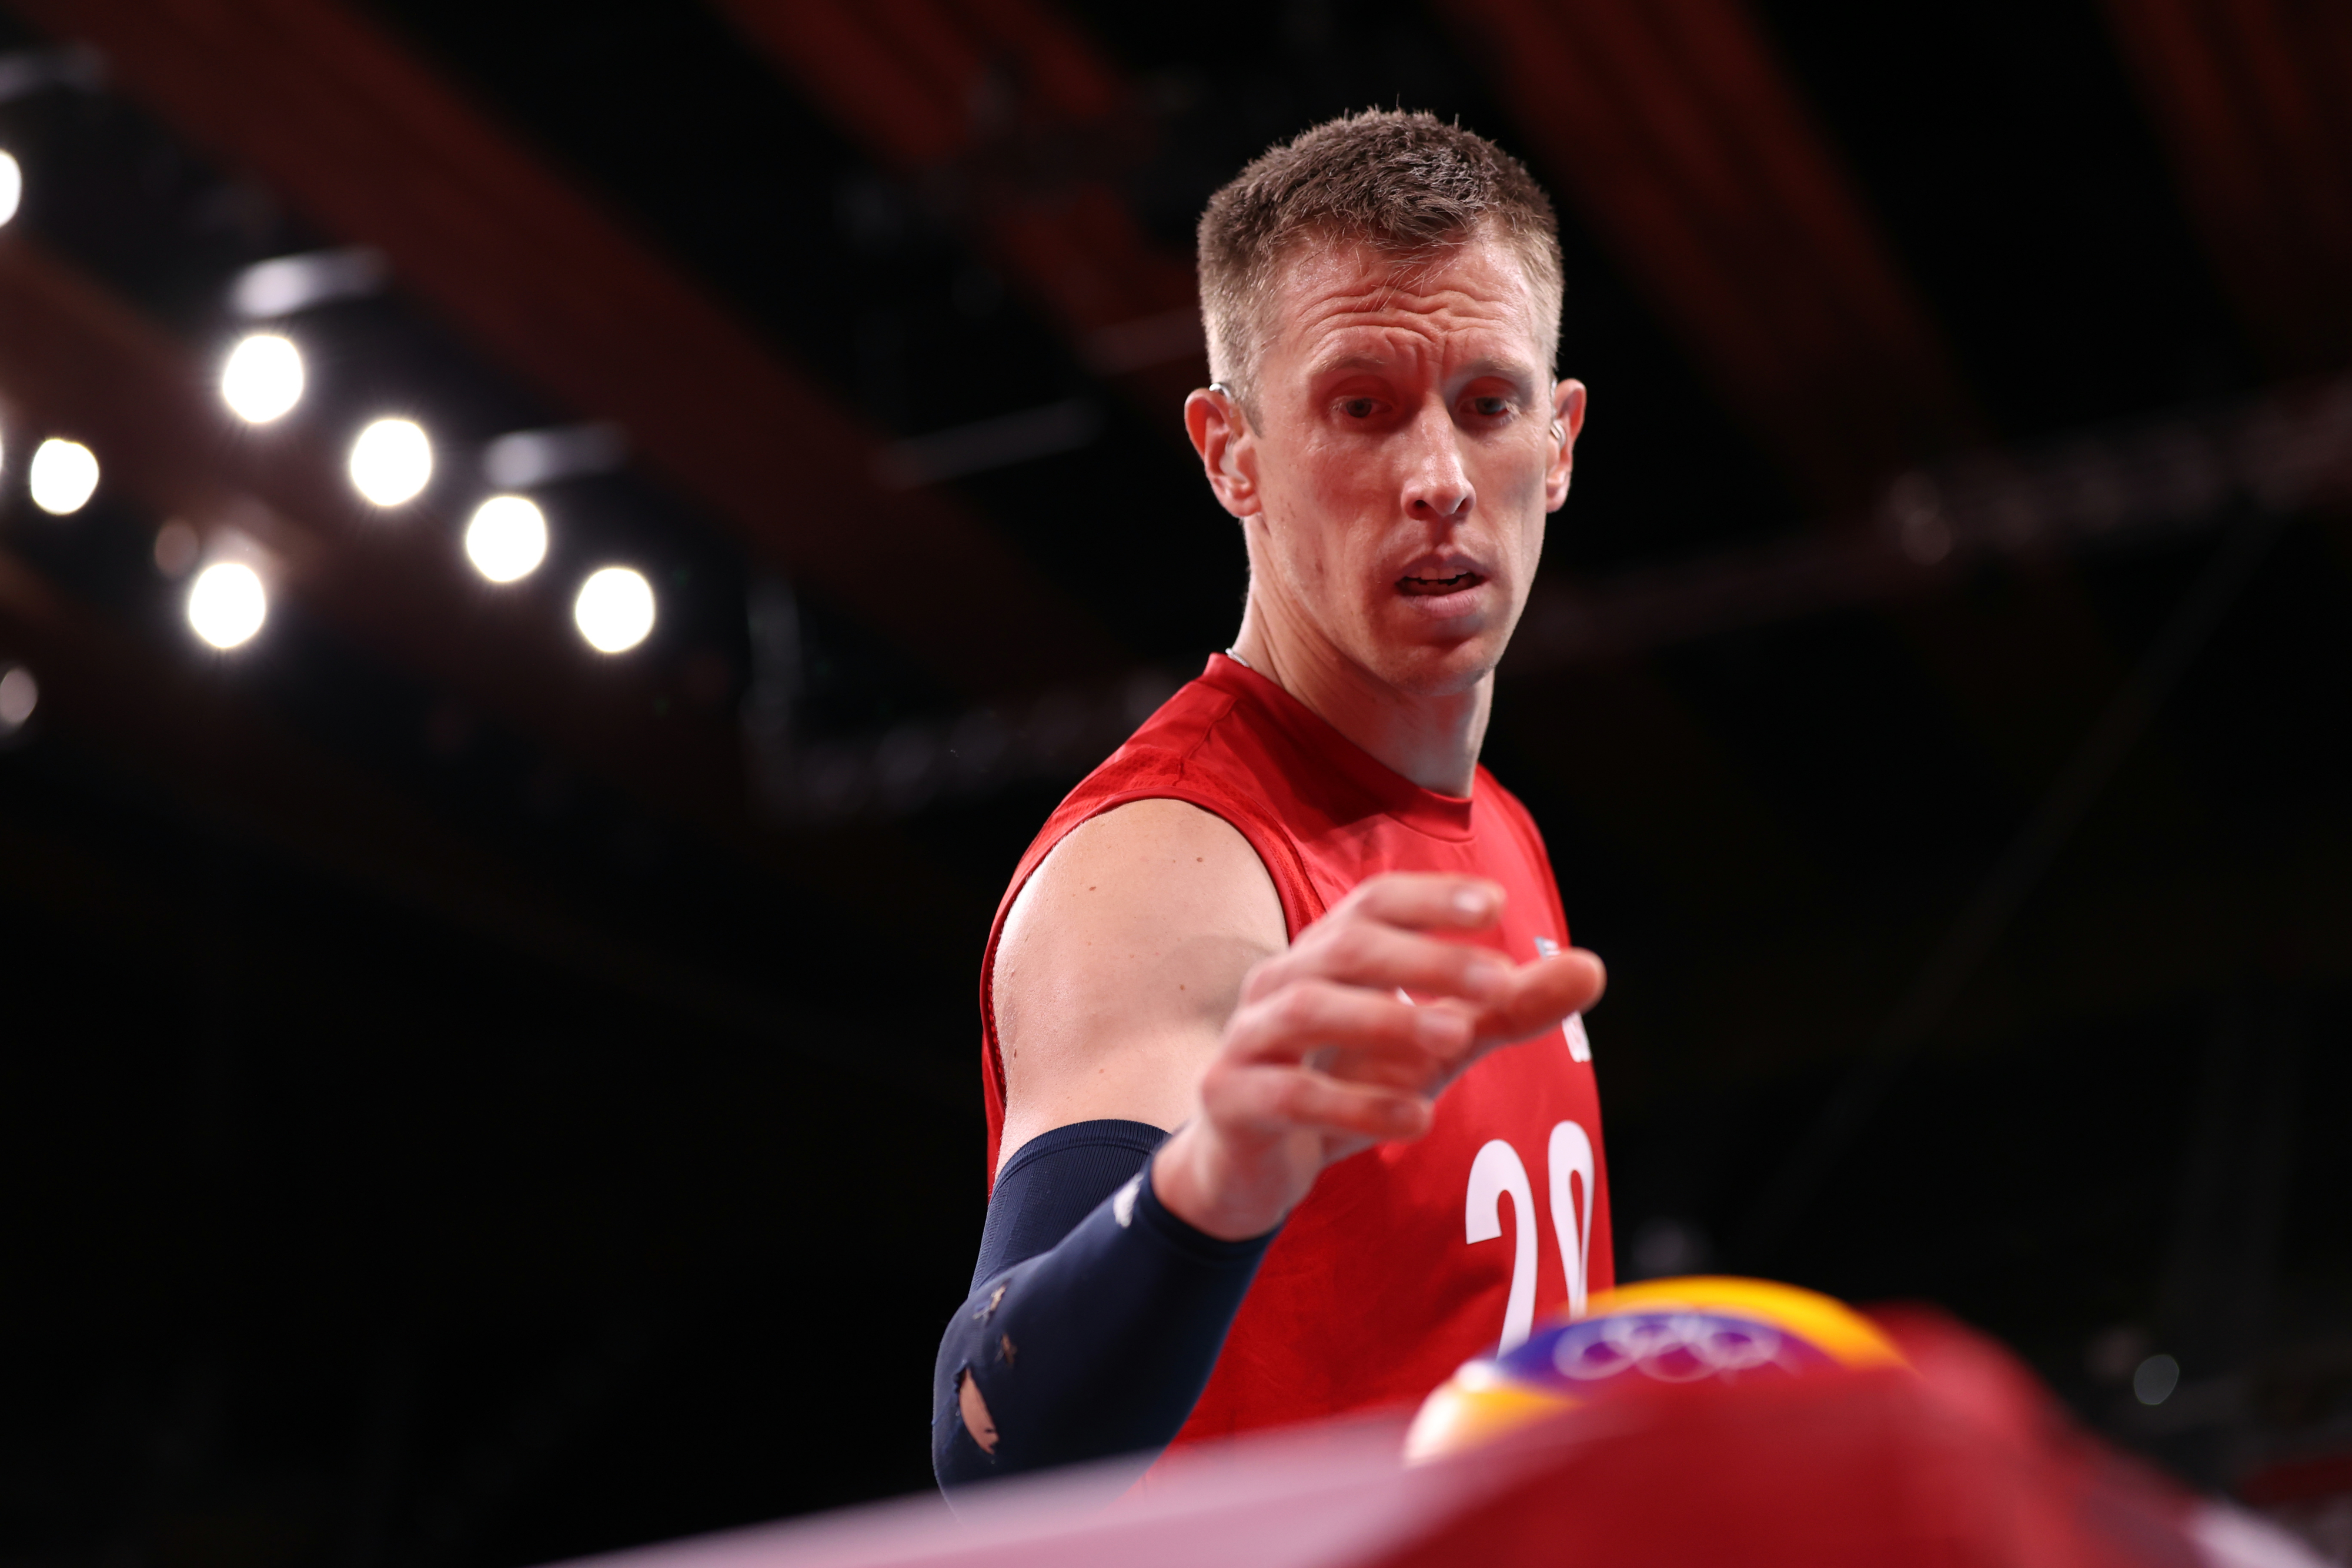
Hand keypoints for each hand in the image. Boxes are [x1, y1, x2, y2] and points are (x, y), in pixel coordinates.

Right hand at [1150, 872, 1604, 1239]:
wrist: (1248, 1166)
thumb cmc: (1346, 1081)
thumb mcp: (1434, 1045)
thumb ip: (1505, 1007)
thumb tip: (1594, 968)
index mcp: (1323, 954)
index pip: (1372, 903)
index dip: (1429, 897)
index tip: (1496, 905)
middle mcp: (1278, 982)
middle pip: (1345, 947)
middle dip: (1423, 958)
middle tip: (1498, 979)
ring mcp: (1247, 1039)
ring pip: (1307, 1009)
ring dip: (1387, 1017)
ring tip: (1459, 1037)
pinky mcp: (1231, 1100)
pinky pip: (1287, 1093)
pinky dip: (1354, 1103)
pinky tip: (1419, 1118)